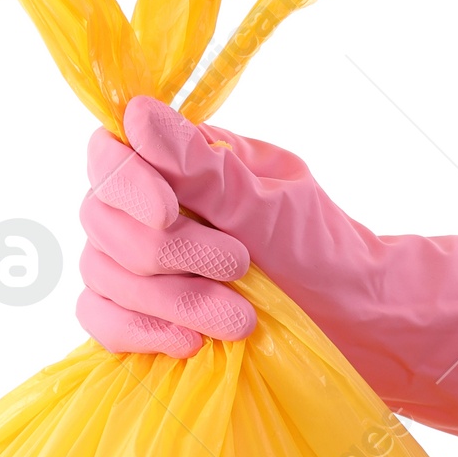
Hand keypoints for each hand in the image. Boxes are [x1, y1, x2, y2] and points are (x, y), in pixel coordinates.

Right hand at [80, 96, 457, 456]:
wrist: (357, 323)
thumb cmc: (327, 251)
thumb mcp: (274, 203)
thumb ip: (201, 166)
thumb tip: (136, 112)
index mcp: (179, 162)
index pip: (108, 155)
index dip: (127, 186)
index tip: (171, 214)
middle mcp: (150, 206)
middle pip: (101, 222)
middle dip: (169, 257)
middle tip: (239, 271)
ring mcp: (140, 265)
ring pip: (103, 277)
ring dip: (171, 303)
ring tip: (239, 320)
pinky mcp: (143, 317)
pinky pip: (102, 321)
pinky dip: (143, 333)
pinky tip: (194, 344)